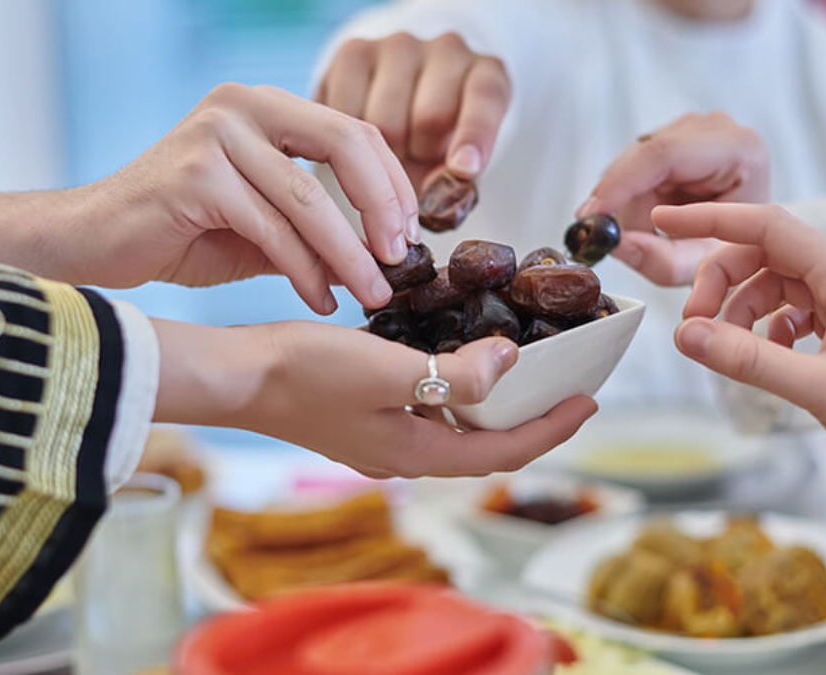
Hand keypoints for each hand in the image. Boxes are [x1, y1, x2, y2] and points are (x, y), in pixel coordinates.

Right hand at [0, 84, 418, 312]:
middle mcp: (242, 105)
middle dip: (383, 207)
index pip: (353, 130)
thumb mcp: (263, 220)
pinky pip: (271, 228)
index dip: (391, 182)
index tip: (410, 235)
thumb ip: (315, 221)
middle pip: (345, 144)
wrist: (92, 244)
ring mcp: (216, 135)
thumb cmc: (181, 233)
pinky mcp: (194, 175)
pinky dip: (304, 270)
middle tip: (401, 260)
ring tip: (372, 293)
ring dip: (349, 254)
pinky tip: (321, 299)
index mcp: (265, 106)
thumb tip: (384, 251)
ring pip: (309, 198)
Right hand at [152, 319, 597, 477]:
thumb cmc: (303, 373)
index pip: (503, 451)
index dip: (551, 428)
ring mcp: (382, 440)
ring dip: (494, 407)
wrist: (237, 377)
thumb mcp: (387, 369)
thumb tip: (510, 361)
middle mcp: (403, 456)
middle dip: (531, 421)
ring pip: (457, 430)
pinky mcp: (363, 418)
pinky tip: (457, 362)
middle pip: (485, 446)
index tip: (588, 400)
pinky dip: (456, 394)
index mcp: (415, 453)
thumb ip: (453, 374)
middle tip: (566, 388)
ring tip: (525, 374)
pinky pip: (428, 413)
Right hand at [316, 32, 509, 186]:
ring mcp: (398, 46)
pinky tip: (359, 142)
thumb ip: (453, 184)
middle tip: (415, 166)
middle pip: (430, 116)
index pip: (485, 98)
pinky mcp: (354, 51)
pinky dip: (349, 141)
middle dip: (420, 156)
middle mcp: (447, 50)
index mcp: (486, 74)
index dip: (475, 134)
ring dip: (382, 153)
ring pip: (384, 120)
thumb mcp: (457, 165)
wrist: (402, 104)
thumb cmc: (439, 143)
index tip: (464, 169)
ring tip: (389, 152)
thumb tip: (434, 200)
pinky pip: (346, 111)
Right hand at [577, 112, 769, 285]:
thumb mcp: (701, 263)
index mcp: (739, 150)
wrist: (749, 234)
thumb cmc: (735, 246)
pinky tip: (645, 216)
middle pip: (643, 158)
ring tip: (644, 233)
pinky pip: (633, 165)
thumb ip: (660, 260)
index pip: (665, 155)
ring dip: (625, 203)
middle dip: (618, 202)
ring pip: (632, 163)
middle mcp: (715, 128)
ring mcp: (692, 127)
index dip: (621, 183)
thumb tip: (616, 244)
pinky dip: (629, 196)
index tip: (592, 214)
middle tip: (602, 237)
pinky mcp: (673, 135)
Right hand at [656, 202, 825, 517]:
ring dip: (739, 311)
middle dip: (720, 284)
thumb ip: (747, 359)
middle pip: (761, 255)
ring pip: (771, 284)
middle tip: (692, 326)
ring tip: (726, 351)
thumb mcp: (817, 388)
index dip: (710, 220)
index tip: (665, 219)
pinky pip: (789, 309)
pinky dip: (764, 328)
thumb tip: (686, 336)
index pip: (765, 226)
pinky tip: (764, 357)